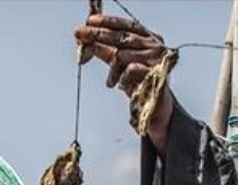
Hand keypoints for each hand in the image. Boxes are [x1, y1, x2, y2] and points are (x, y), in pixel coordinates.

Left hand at [74, 14, 175, 152]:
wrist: (155, 110)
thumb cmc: (139, 85)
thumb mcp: (119, 66)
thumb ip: (107, 52)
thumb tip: (88, 41)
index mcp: (149, 39)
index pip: (127, 25)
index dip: (108, 21)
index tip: (89, 21)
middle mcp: (155, 45)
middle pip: (121, 36)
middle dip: (98, 35)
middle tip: (79, 34)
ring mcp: (157, 58)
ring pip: (122, 54)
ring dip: (112, 70)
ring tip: (111, 82)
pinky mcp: (157, 72)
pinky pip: (130, 69)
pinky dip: (121, 78)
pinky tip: (122, 86)